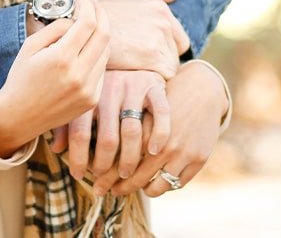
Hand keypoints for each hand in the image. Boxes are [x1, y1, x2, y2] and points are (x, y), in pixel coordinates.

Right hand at [0, 0, 109, 157]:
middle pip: (104, 35)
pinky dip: (96, 55)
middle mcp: (79, 75)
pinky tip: (84, 52)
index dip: (88, 5)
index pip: (87, 23)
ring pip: (105, 52)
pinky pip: (101, 70)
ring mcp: (88, 89)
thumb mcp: (30, 46)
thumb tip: (75, 19)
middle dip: (101, 14)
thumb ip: (55, 28)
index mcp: (61, 58)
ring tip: (86, 28)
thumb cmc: (21, 78)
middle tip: (93, 4)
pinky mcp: (92, 100)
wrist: (18, 117)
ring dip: (99, 35)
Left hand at [57, 70, 167, 186]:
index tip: (77, 175)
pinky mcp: (155, 87)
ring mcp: (134, 87)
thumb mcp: (81, 100)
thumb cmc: (102, 88)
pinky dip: (158, 135)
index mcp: (88, 93)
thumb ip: (68, 123)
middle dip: (104, 164)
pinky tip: (152, 151)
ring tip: (125, 174)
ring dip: (129, 158)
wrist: (132, 54)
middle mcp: (110, 89)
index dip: (77, 157)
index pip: (79, 132)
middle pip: (107, 137)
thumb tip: (55, 149)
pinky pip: (160, 114)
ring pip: (132, 132)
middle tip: (103, 181)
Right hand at [96, 0, 190, 77]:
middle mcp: (164, 21)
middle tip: (139, 62)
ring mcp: (159, 38)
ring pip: (170, 66)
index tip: (145, 53)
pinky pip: (165, 76)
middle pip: (176, 53)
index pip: (178, 38)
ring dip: (156, 70)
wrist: (77, 27)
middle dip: (162, 60)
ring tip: (134, 68)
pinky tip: (135, 75)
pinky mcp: (152, 56)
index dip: (164, 48)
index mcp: (160, 8)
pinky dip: (152, 80)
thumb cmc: (98, 13)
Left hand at [107, 59, 228, 197]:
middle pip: (136, 175)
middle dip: (120, 187)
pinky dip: (164, 187)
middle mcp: (163, 142)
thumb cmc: (162, 96)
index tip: (96, 181)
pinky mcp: (198, 158)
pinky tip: (154, 183)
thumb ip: (118, 126)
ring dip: (144, 190)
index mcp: (144, 127)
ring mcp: (182, 152)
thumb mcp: (139, 105)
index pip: (120, 159)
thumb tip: (79, 149)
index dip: (106, 173)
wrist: (201, 89)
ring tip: (132, 188)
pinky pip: (177, 183)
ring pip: (157, 185)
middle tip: (108, 192)